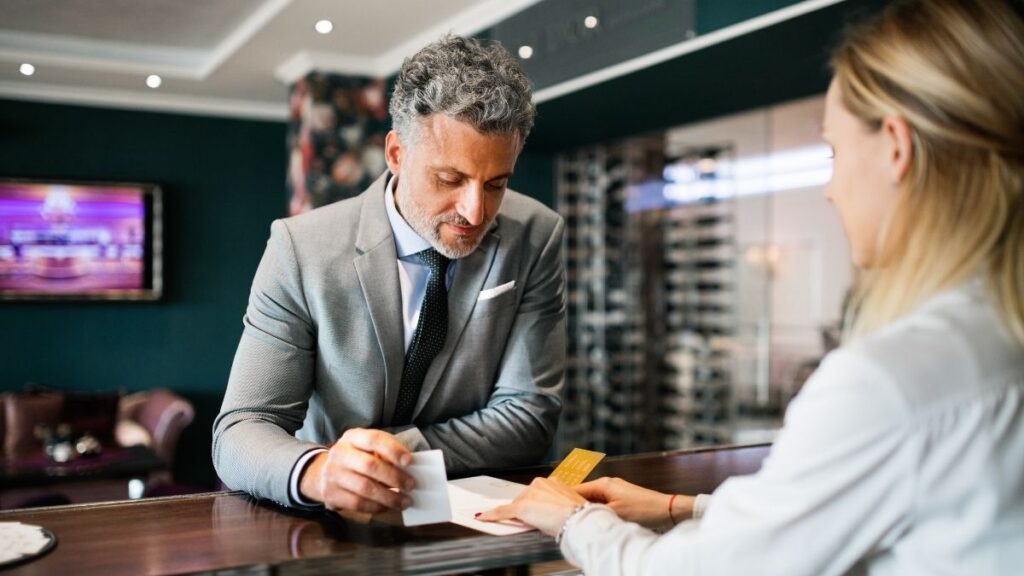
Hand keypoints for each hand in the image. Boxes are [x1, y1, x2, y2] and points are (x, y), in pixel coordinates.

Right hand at [299, 428, 414, 514]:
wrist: (325, 473)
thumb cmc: (357, 459)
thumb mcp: (368, 448)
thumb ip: (386, 453)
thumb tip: (409, 468)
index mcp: (352, 437)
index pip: (373, 439)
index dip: (393, 450)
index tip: (410, 461)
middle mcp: (339, 453)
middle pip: (369, 465)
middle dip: (394, 477)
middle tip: (411, 485)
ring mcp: (332, 474)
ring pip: (364, 488)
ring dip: (389, 497)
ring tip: (405, 501)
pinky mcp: (330, 494)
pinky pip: (357, 503)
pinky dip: (376, 507)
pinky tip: (388, 507)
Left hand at [476, 477, 587, 535]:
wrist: (577, 519)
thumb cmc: (578, 514)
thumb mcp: (568, 505)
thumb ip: (556, 504)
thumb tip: (549, 513)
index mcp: (552, 482)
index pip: (536, 494)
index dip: (536, 505)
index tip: (537, 510)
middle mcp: (539, 484)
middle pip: (525, 499)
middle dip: (528, 510)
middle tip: (539, 520)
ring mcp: (529, 495)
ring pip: (517, 506)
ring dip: (520, 515)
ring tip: (535, 524)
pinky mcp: (520, 507)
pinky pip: (503, 512)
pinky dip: (492, 515)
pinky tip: (483, 518)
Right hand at [576, 477, 692, 530]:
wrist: (666, 509)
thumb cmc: (643, 509)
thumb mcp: (614, 513)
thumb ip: (594, 512)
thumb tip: (578, 514)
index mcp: (603, 484)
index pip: (577, 489)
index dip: (565, 498)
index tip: (555, 506)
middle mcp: (608, 484)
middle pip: (584, 494)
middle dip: (576, 504)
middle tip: (566, 515)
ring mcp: (615, 490)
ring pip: (594, 499)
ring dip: (588, 508)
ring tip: (580, 518)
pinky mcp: (622, 497)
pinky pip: (604, 502)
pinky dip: (598, 509)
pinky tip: (597, 518)